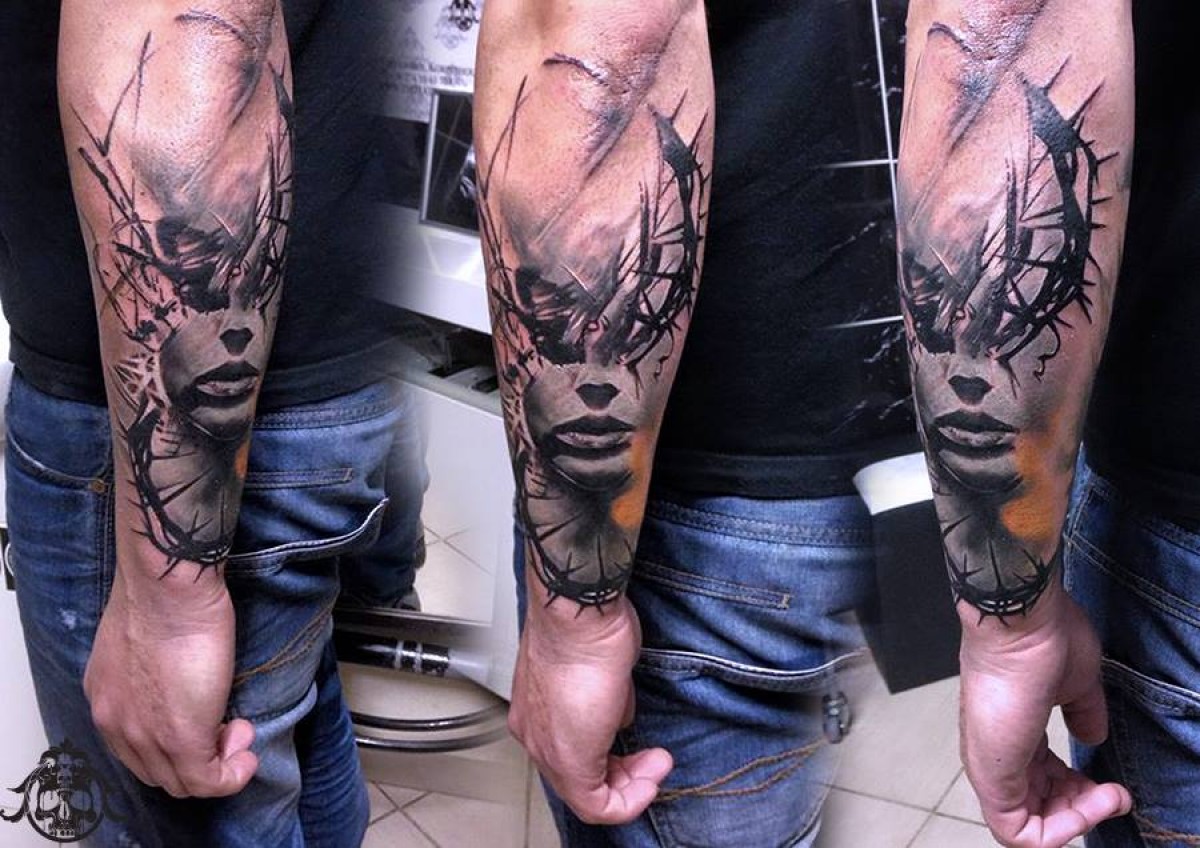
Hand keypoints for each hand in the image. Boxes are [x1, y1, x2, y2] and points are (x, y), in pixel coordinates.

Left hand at [84, 570, 257, 797]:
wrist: (167, 587)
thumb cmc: (162, 595)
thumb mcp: (142, 640)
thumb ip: (152, 669)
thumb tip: (179, 678)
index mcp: (107, 699)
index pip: (137, 747)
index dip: (175, 743)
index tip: (207, 719)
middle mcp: (117, 724)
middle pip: (158, 771)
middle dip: (198, 759)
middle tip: (229, 728)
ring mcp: (146, 735)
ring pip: (182, 782)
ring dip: (219, 766)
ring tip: (241, 735)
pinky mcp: (182, 738)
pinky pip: (208, 781)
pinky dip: (233, 774)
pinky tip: (247, 753)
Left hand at [509, 590, 671, 824]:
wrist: (575, 616)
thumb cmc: (584, 625)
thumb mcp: (601, 669)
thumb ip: (607, 701)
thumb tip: (618, 716)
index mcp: (537, 711)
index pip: (573, 753)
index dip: (613, 759)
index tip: (641, 748)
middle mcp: (535, 734)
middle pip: (580, 779)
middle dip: (626, 776)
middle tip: (653, 762)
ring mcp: (547, 748)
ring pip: (587, 794)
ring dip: (632, 786)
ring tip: (656, 766)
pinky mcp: (568, 759)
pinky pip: (597, 804)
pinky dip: (631, 798)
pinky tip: (651, 776)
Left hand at [958, 581, 1132, 846]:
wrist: (1018, 619)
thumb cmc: (1040, 639)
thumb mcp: (1074, 684)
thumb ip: (1083, 714)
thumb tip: (1092, 736)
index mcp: (1011, 731)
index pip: (1040, 782)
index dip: (1078, 792)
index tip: (1108, 782)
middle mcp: (994, 752)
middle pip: (1035, 809)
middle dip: (1082, 811)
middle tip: (1113, 793)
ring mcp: (989, 765)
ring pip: (1028, 826)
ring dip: (1077, 820)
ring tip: (1110, 795)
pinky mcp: (992, 775)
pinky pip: (1018, 833)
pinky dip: (1062, 830)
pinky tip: (1095, 802)